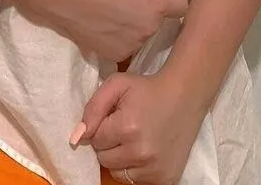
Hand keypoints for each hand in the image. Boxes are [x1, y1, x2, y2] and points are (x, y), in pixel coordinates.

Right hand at [4, 0, 188, 62]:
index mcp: (158, 4)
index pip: (181, 6)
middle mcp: (150, 28)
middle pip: (160, 21)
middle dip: (151, 11)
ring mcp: (132, 45)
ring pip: (142, 35)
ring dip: (136, 26)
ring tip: (114, 12)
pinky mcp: (114, 55)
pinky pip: (125, 46)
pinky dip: (119, 38)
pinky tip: (104, 25)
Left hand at [71, 69, 204, 184]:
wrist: (183, 96)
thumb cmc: (147, 89)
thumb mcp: (117, 85)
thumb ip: (93, 108)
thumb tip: (77, 137)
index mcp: (127, 127)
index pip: (95, 139)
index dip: (102, 126)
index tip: (115, 117)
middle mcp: (141, 153)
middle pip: (104, 159)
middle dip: (108, 144)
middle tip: (123, 128)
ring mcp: (154, 170)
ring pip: (118, 173)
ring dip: (120, 159)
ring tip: (134, 140)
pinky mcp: (165, 180)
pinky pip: (135, 182)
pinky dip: (135, 169)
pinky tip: (144, 152)